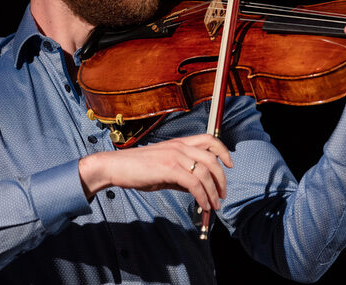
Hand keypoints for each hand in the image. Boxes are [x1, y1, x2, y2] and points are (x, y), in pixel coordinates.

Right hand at [78, 133, 232, 211]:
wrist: (116, 166)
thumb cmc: (138, 168)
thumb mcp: (164, 169)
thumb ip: (181, 176)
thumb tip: (198, 189)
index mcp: (179, 143)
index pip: (209, 139)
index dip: (223, 150)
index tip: (229, 164)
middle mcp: (180, 146)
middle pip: (212, 158)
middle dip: (221, 178)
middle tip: (223, 194)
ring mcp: (174, 156)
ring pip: (205, 173)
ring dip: (213, 192)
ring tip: (214, 205)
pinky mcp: (169, 169)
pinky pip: (194, 183)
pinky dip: (202, 196)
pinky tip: (203, 205)